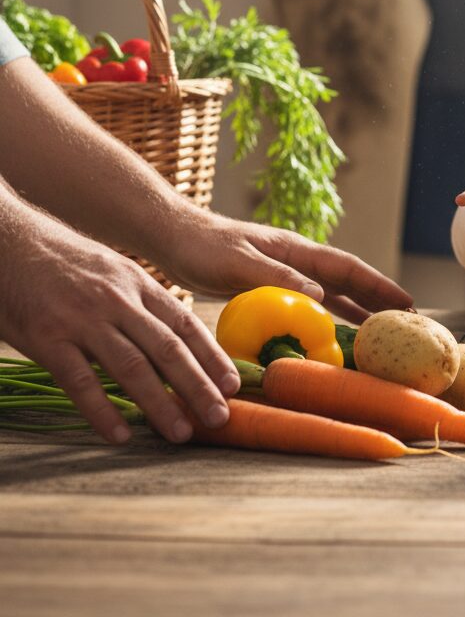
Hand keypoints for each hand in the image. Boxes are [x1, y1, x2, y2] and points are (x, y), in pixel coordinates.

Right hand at [0, 210, 239, 445]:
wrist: (9, 240)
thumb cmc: (62, 262)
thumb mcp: (112, 271)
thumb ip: (139, 301)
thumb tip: (173, 337)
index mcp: (138, 283)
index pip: (185, 324)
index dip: (212, 356)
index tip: (233, 384)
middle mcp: (117, 300)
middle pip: (168, 348)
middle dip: (198, 386)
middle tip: (220, 417)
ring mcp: (83, 319)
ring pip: (132, 367)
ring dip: (160, 404)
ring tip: (181, 433)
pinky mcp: (47, 338)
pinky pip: (80, 381)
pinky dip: (103, 410)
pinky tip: (121, 435)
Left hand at [149, 212, 413, 323]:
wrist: (174, 237)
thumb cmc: (204, 247)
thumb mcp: (240, 264)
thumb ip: (278, 278)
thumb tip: (321, 295)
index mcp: (296, 250)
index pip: (348, 268)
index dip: (379, 286)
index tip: (406, 303)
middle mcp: (298, 261)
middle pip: (348, 280)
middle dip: (378, 298)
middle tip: (408, 322)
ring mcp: (286, 272)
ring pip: (333, 292)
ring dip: (359, 309)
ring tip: (382, 331)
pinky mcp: (271, 286)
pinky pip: (310, 303)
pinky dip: (329, 316)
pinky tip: (334, 332)